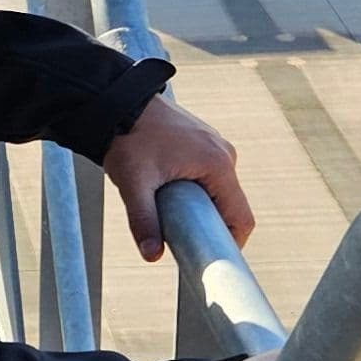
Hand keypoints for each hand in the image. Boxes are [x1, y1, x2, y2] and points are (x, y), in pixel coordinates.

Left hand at [101, 88, 253, 263]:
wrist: (119, 103)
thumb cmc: (129, 138)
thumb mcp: (134, 184)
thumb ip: (144, 221)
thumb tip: (152, 256)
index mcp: (218, 164)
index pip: (241, 218)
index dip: (229, 243)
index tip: (208, 256)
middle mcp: (224, 154)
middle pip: (230, 207)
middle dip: (208, 225)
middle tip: (180, 236)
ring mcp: (216, 147)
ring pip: (219, 192)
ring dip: (200, 207)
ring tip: (169, 210)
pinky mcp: (204, 144)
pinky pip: (210, 177)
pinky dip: (196, 191)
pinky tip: (170, 192)